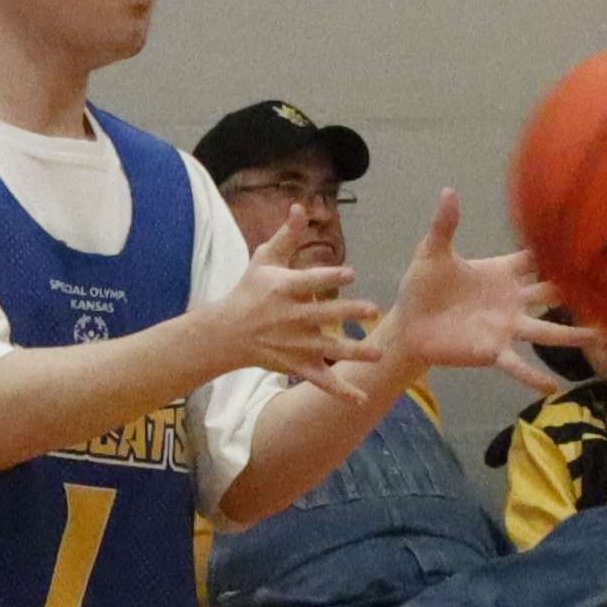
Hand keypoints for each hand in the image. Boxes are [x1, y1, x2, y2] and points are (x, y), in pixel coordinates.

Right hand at [192, 210, 372, 384]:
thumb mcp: (265, 259)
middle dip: (347, 315)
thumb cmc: (250, 290)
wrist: (228, 332)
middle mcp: (291, 318)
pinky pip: (321, 381)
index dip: (330, 277)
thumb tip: (300, 207)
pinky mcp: (296, 366)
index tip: (351, 273)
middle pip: (323, 316)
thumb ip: (287, 236)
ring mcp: (294, 345)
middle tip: (372, 310)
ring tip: (378, 355)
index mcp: (284, 289)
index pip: (310, 282)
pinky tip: (361, 399)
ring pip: (328, 351)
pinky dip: (340, 392)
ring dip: (353, 354)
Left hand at [365, 191, 572, 395]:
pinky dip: (534, 377)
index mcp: (503, 273)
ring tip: (600, 337)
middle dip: (580, 293)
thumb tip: (448, 190)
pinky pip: (517, 365)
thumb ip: (445, 225)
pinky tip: (554, 389)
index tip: (589, 242)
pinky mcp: (492, 351)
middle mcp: (513, 300)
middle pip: (553, 295)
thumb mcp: (433, 252)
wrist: (409, 323)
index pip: (537, 259)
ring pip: (545, 332)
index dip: (559, 251)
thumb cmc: (423, 286)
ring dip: (571, 335)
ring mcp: (506, 327)